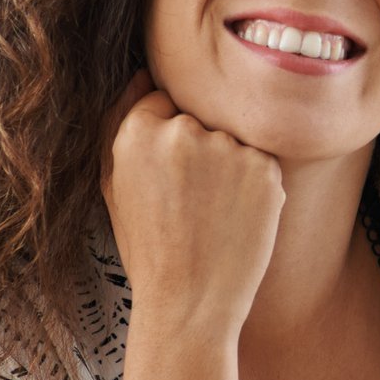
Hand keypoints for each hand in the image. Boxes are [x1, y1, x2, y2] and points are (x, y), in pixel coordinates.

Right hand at [100, 71, 286, 336]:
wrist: (189, 305)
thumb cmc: (148, 249)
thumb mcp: (114, 187)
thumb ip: (119, 125)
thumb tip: (144, 75)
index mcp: (137, 132)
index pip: (163, 104)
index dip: (167, 144)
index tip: (169, 180)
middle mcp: (183, 131)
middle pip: (201, 118)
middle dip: (200, 151)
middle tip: (191, 204)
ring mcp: (227, 148)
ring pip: (233, 139)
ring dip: (230, 167)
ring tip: (213, 215)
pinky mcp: (265, 168)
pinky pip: (262, 160)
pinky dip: (255, 185)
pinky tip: (236, 219)